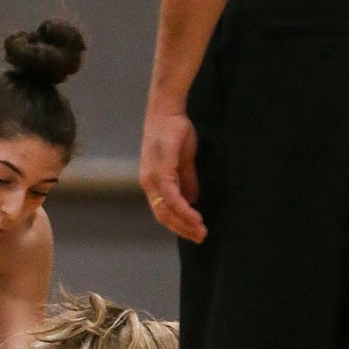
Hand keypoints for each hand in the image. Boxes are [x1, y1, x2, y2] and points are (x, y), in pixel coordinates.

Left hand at [140, 110, 206, 243]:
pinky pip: (171, 196)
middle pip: (163, 215)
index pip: (163, 211)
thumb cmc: (174, 132)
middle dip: (182, 229)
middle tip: (200, 237)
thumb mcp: (183, 160)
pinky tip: (194, 215)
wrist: (167, 110)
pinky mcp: (160, 171)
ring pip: (166, 209)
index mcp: (153, 182)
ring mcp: (152, 178)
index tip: (195, 232)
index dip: (178, 224)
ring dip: (184, 222)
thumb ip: (186, 180)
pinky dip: (182, 208)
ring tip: (200, 231)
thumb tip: (192, 199)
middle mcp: (149, 183)